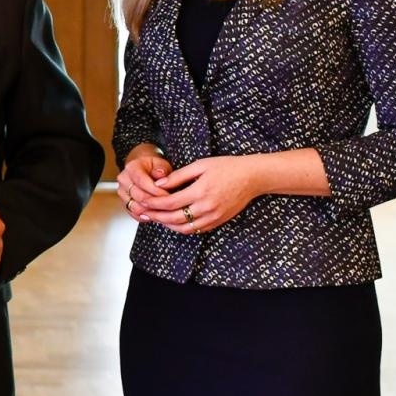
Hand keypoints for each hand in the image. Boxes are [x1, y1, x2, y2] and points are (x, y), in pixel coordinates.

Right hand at [118, 147, 173, 224]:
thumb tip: (160, 174)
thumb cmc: (152, 167)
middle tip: (168, 205)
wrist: (143, 169)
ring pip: (136, 207)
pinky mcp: (125, 203)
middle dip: (155, 202)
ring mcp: (123, 193)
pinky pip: (135, 214)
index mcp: (132, 168)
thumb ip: (162, 168)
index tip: (169, 195)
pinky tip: (156, 213)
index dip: (156, 191)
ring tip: (163, 210)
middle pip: (139, 196)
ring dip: (151, 211)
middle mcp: (124, 180)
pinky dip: (146, 216)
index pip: (142, 182)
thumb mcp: (160, 163)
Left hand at [136, 155, 260, 234]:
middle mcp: (207, 208)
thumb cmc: (227, 167)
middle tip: (143, 212)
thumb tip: (158, 184)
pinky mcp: (218, 221)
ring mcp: (214, 217)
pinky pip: (196, 230)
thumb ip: (178, 176)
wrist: (253, 177)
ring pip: (184, 228)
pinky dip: (181, 228)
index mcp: (200, 192)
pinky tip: (172, 221)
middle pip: (174, 218)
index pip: (170, 203)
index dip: (153, 204)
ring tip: (154, 217)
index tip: (142, 201)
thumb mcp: (200, 165)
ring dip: (167, 224)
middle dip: (155, 216)